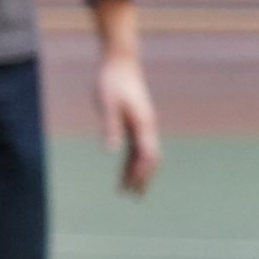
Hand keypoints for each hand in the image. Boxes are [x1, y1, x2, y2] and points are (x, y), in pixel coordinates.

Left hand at [98, 49, 162, 194]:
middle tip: (135, 196)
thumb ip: (111, 125)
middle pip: (150, 158)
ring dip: (136, 172)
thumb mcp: (107, 103)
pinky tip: (123, 170)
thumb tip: (112, 149)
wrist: (119, 62)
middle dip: (144, 178)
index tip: (132, 188)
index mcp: (143, 123)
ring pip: (143, 154)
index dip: (141, 173)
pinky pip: (136, 146)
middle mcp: (147, 126)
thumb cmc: (111, 81)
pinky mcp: (134, 121)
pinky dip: (131, 160)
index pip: (147, 155)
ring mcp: (142, 124)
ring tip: (126, 190)